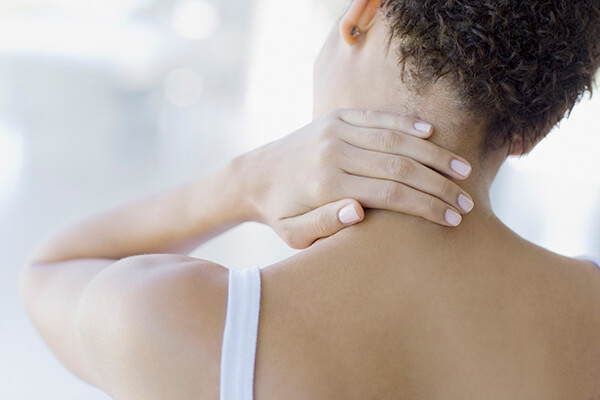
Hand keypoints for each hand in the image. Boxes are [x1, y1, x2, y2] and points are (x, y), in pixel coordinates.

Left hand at [235, 108, 473, 248]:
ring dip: (432, 153)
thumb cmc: (279, 212)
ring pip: (393, 138)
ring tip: (461, 169)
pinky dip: (405, 123)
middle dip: (438, 184)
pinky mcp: (334, 117)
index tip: (452, 219)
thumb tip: (360, 212)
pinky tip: (431, 132)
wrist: (253, 176)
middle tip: (466, 200)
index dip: (425, 206)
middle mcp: (334, 152)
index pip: (390, 193)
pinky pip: (376, 117)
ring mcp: (334, 130)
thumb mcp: (293, 233)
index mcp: (327, 185)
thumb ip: (324, 225)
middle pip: (399, 165)